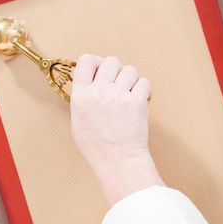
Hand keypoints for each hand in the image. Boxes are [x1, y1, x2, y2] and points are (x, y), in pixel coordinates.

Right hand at [70, 54, 163, 205]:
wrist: (118, 162)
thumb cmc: (98, 148)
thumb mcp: (78, 121)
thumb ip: (83, 99)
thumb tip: (91, 83)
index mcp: (81, 96)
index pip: (86, 61)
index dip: (97, 62)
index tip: (102, 71)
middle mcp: (98, 92)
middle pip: (111, 61)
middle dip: (117, 70)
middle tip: (119, 85)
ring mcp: (118, 96)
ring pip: (130, 70)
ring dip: (132, 80)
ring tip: (130, 94)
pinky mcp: (137, 102)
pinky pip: (144, 82)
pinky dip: (144, 89)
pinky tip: (140, 99)